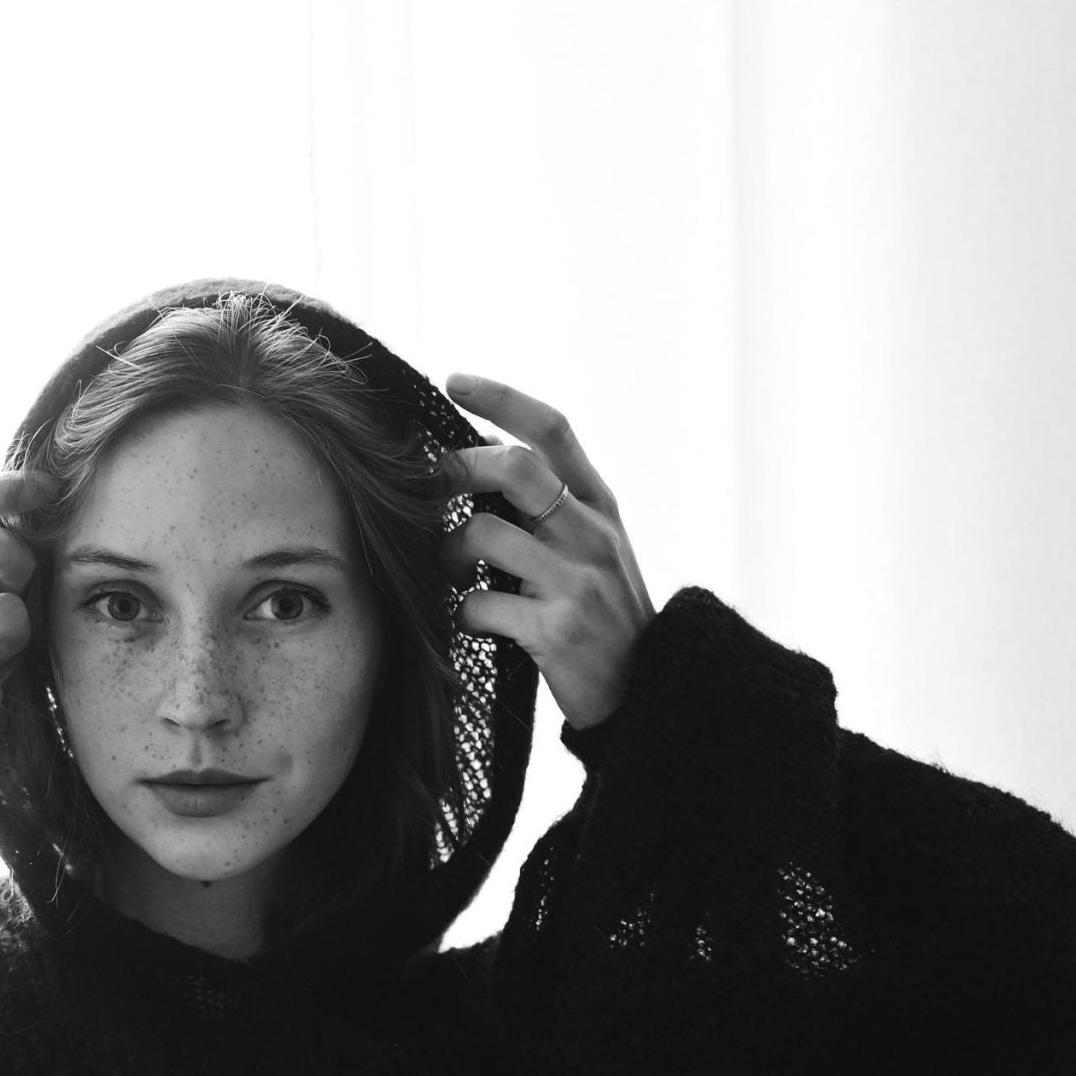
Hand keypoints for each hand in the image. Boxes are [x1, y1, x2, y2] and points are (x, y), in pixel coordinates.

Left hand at [440, 376, 654, 729]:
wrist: (647, 696)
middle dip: (458, 469)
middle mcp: (595, 535)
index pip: (553, 429)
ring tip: (447, 572)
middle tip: (428, 487)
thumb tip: (485, 450)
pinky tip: (470, 621)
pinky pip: (478, 604)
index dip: (501, 398)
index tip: (454, 380)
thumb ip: (550, 505)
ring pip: (484, 534)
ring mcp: (578, 583)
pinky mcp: (557, 632)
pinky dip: (459, 612)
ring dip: (446, 551)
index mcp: (601, 506)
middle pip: (515, 467)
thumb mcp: (592, 549)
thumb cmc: (603, 616)